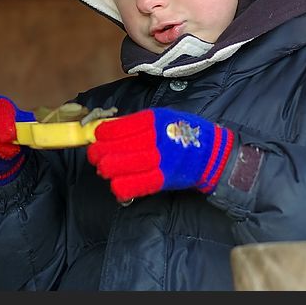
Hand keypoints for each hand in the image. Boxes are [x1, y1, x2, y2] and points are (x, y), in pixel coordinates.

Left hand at [87, 108, 233, 201]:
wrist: (210, 153)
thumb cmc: (184, 131)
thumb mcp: (162, 117)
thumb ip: (139, 122)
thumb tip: (111, 128)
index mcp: (152, 121)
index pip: (118, 128)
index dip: (102, 134)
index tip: (97, 137)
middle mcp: (153, 139)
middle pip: (114, 148)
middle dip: (99, 153)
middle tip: (95, 156)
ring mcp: (157, 161)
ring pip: (120, 168)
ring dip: (107, 169)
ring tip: (104, 169)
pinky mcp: (161, 179)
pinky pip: (134, 186)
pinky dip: (121, 187)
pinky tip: (116, 185)